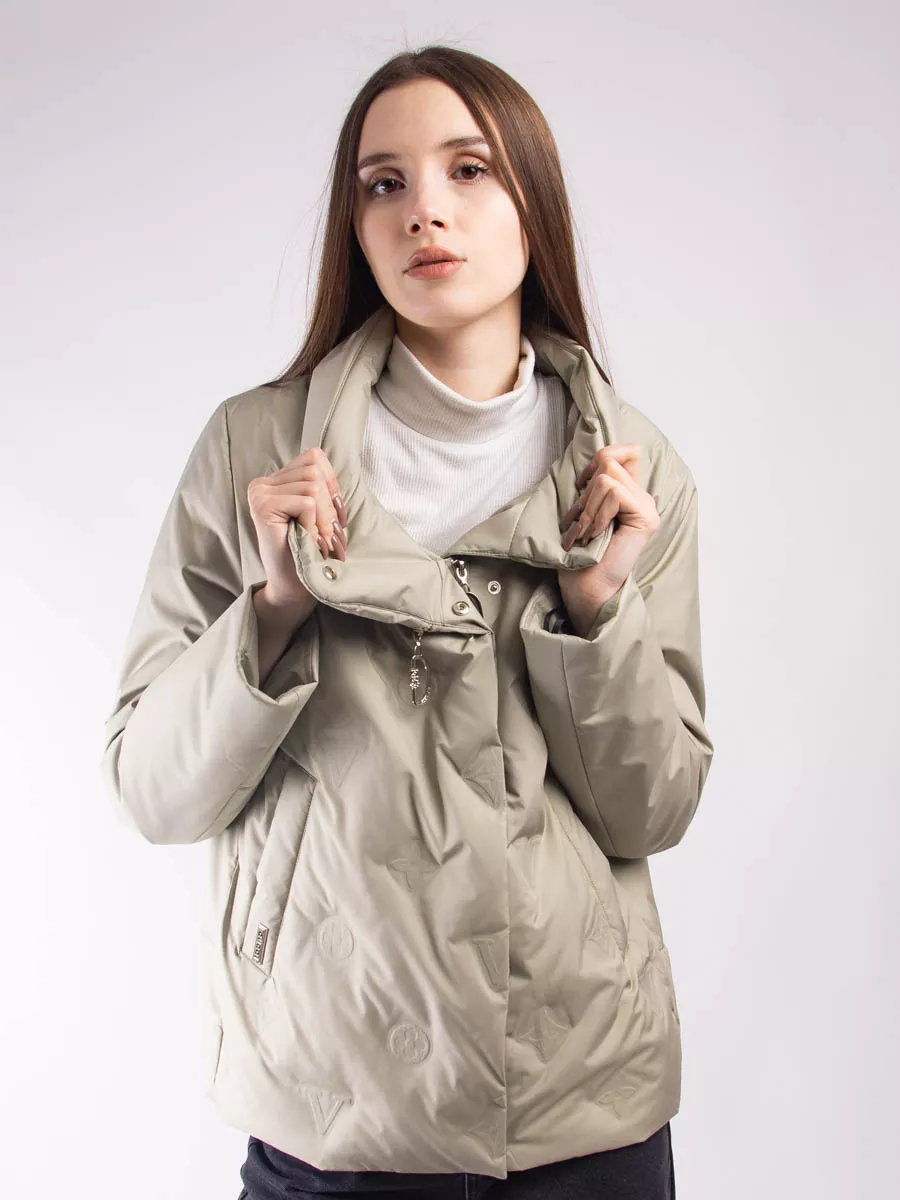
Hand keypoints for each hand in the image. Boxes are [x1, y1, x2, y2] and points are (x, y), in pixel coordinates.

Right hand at [247, 446, 347, 612]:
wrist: (293, 588)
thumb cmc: (309, 552)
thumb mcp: (319, 513)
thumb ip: (320, 486)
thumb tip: (327, 460)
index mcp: (275, 481)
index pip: (314, 458)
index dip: (332, 484)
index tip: (335, 517)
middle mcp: (262, 483)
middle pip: (315, 469)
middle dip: (331, 504)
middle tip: (330, 535)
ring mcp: (259, 493)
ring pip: (313, 484)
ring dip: (325, 518)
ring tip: (320, 541)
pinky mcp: (262, 507)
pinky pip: (306, 501)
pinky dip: (316, 524)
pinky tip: (308, 541)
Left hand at [557, 443, 659, 632]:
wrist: (585, 589)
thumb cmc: (579, 555)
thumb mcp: (583, 510)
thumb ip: (594, 484)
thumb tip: (595, 459)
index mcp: (629, 493)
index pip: (624, 450)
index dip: (599, 458)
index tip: (582, 486)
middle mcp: (642, 497)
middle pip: (609, 459)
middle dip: (585, 492)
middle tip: (581, 523)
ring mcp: (647, 507)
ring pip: (607, 476)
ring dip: (587, 507)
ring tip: (586, 532)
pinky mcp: (646, 517)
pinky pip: (614, 493)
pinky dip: (597, 513)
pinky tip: (595, 535)